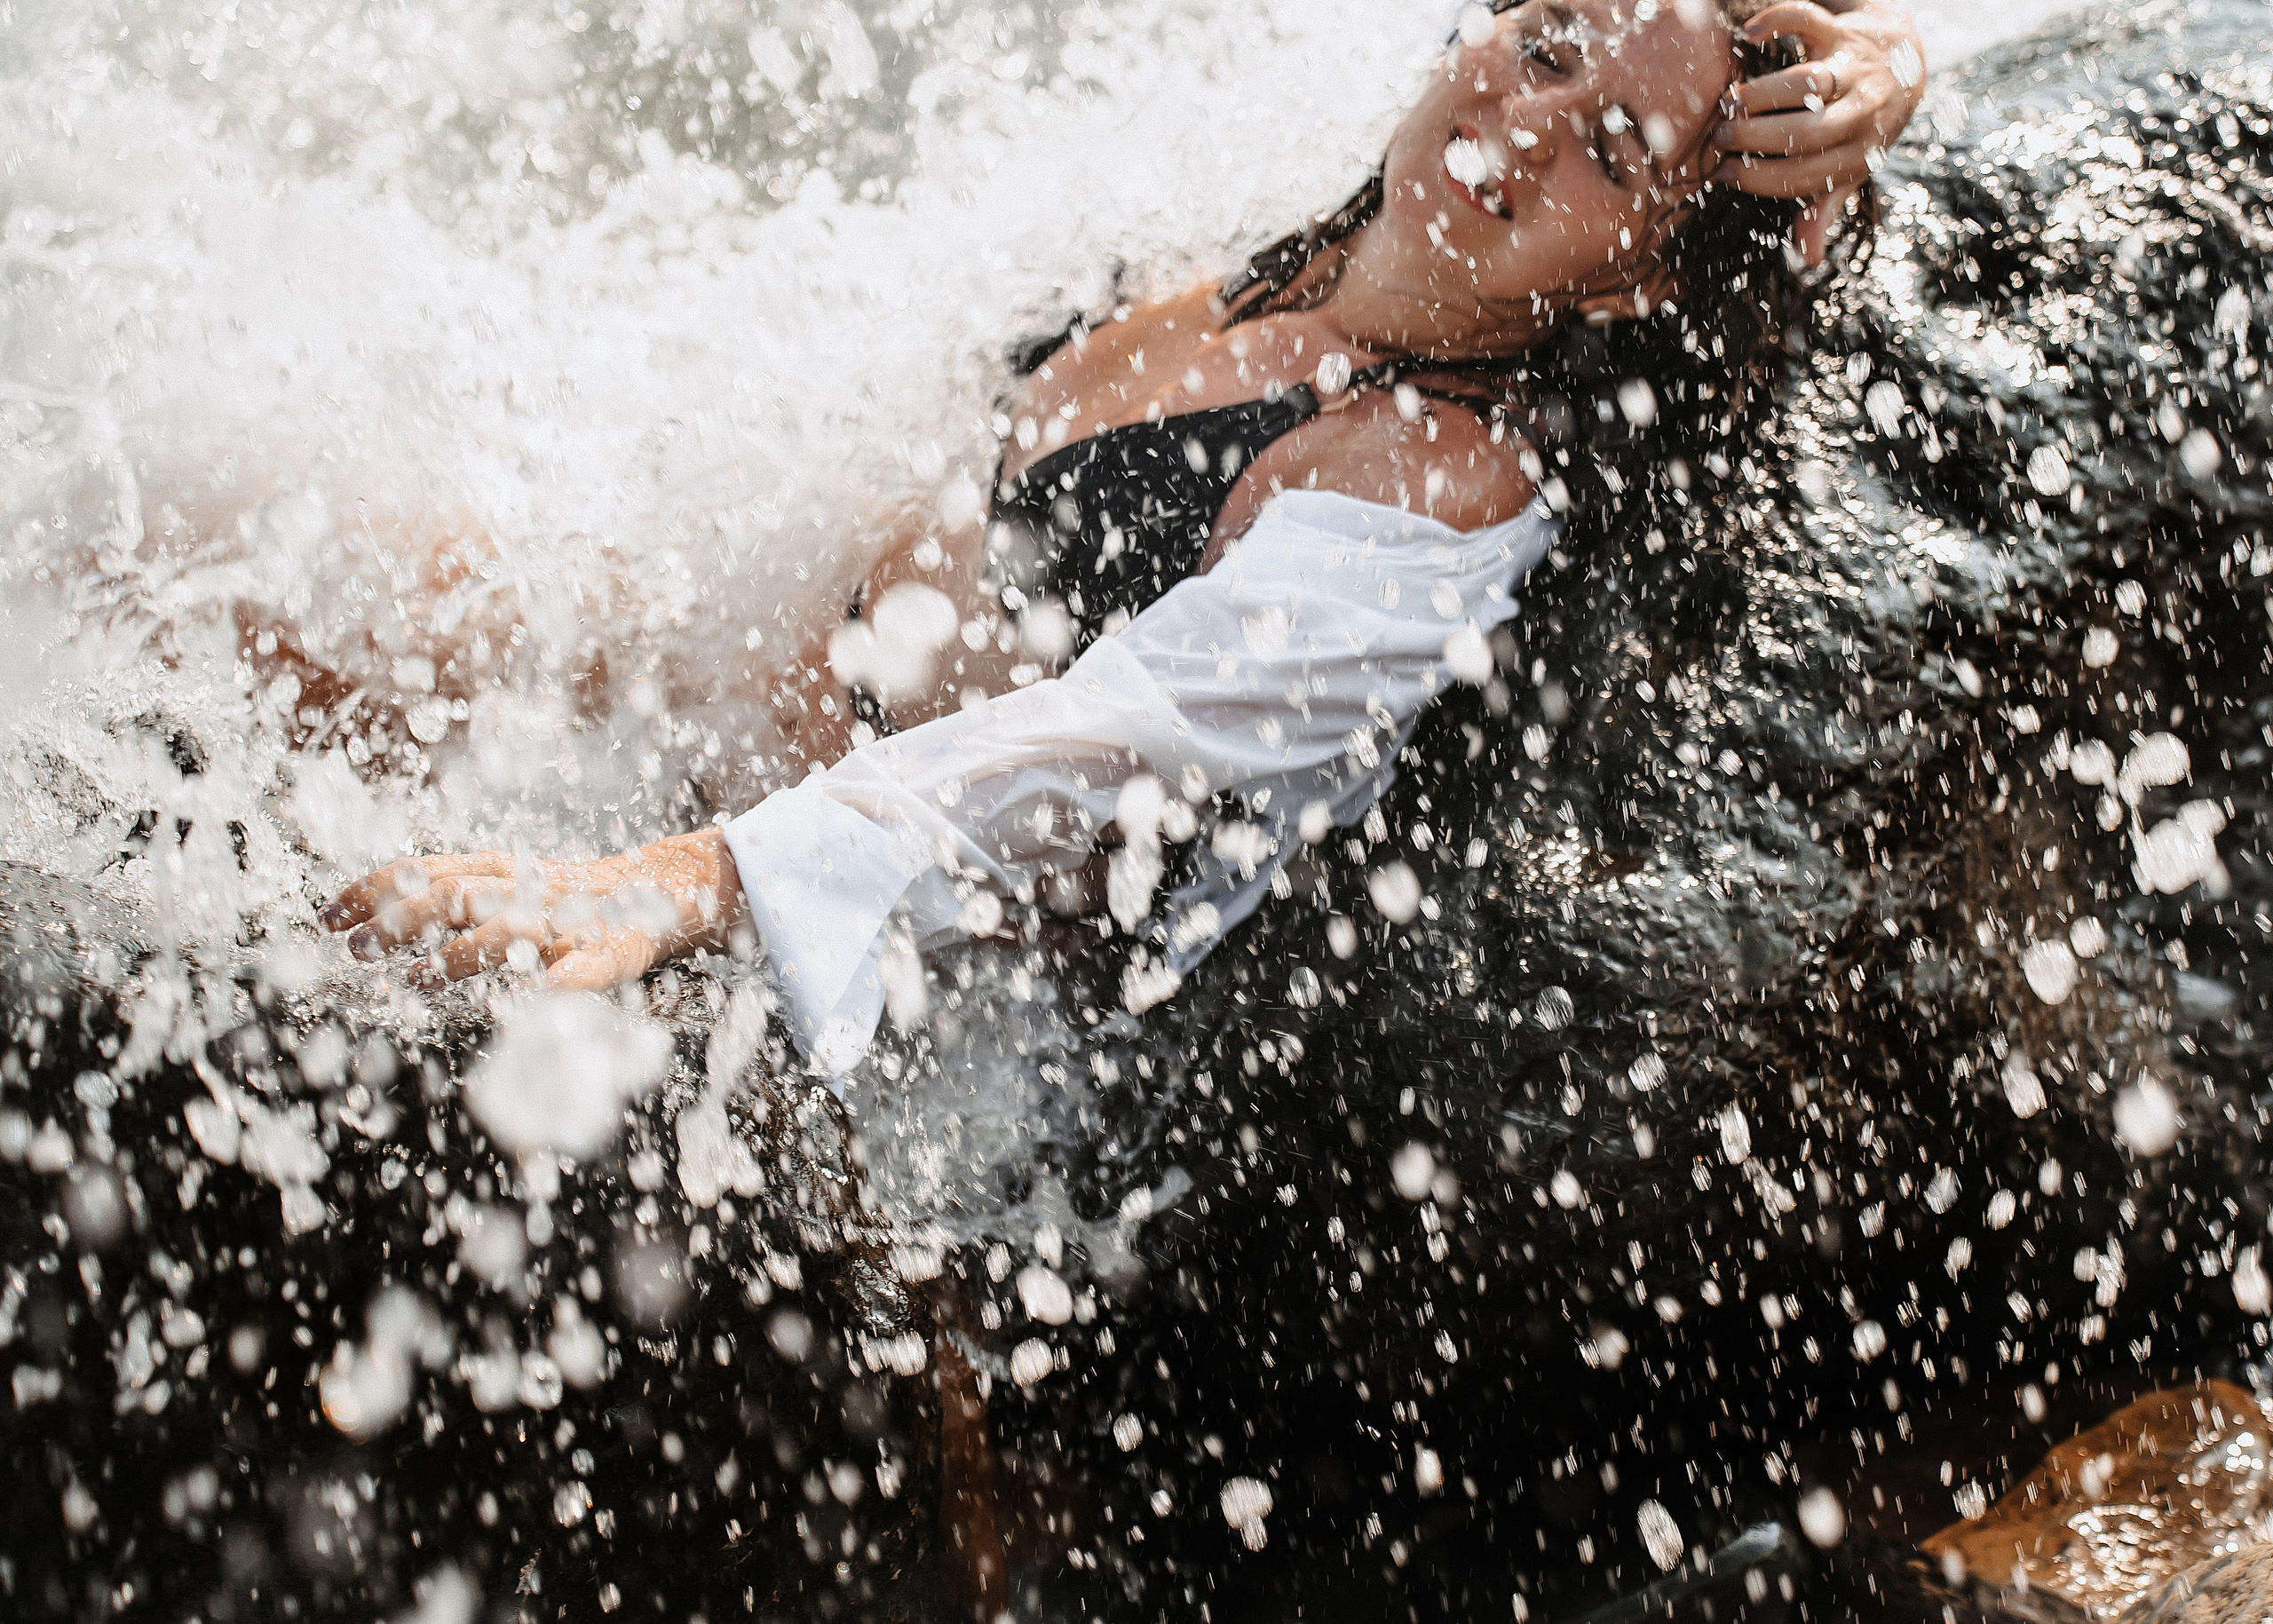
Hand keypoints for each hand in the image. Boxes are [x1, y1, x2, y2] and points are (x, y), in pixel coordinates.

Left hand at [318, 830, 744, 991]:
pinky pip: (590, 969)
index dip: (373, 890)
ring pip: (509, 931)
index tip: (326, 916)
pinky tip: (535, 1001)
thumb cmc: (574, 902)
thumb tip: (362, 924)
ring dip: (459, 955)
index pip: (425, 870)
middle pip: (455, 895)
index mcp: (503, 872)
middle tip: (355, 951)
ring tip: (416, 980)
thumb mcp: (511, 886)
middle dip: (400, 921)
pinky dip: (563, 985)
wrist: (671, 886)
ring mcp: (571, 921)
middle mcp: (530, 889)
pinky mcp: (616, 952)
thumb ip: (453, 897)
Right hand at [1714, 0, 1926, 264]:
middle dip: (1756, 139)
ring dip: (1762, 94)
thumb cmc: (1864, 127)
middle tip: (1721, 140)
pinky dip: (1779, 21)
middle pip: (1805, 130)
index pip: (1805, 175)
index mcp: (1861, 153)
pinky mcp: (1842, 32)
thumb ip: (1824, 205)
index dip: (1761, 179)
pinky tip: (1751, 34)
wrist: (1905, 61)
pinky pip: (1809, 21)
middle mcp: (1862, 110)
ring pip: (1807, 82)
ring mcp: (1853, 69)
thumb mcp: (1852, 168)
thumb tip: (1807, 256)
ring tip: (1729, 105)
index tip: (1726, 176)